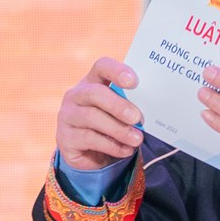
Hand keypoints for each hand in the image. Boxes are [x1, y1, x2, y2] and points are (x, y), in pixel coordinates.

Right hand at [56, 57, 144, 171]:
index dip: (117, 71)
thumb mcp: (119, 112)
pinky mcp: (66, 138)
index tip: (134, 82)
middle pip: (94, 93)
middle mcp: (75, 95)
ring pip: (92, 118)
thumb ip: (131, 106)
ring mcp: (67, 116)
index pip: (101, 66)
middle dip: (118, 105)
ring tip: (137, 139)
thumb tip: (153, 110)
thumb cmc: (110, 124)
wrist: (89, 153)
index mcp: (92, 81)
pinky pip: (89, 139)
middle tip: (137, 118)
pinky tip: (126, 150)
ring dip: (118, 129)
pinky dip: (112, 145)